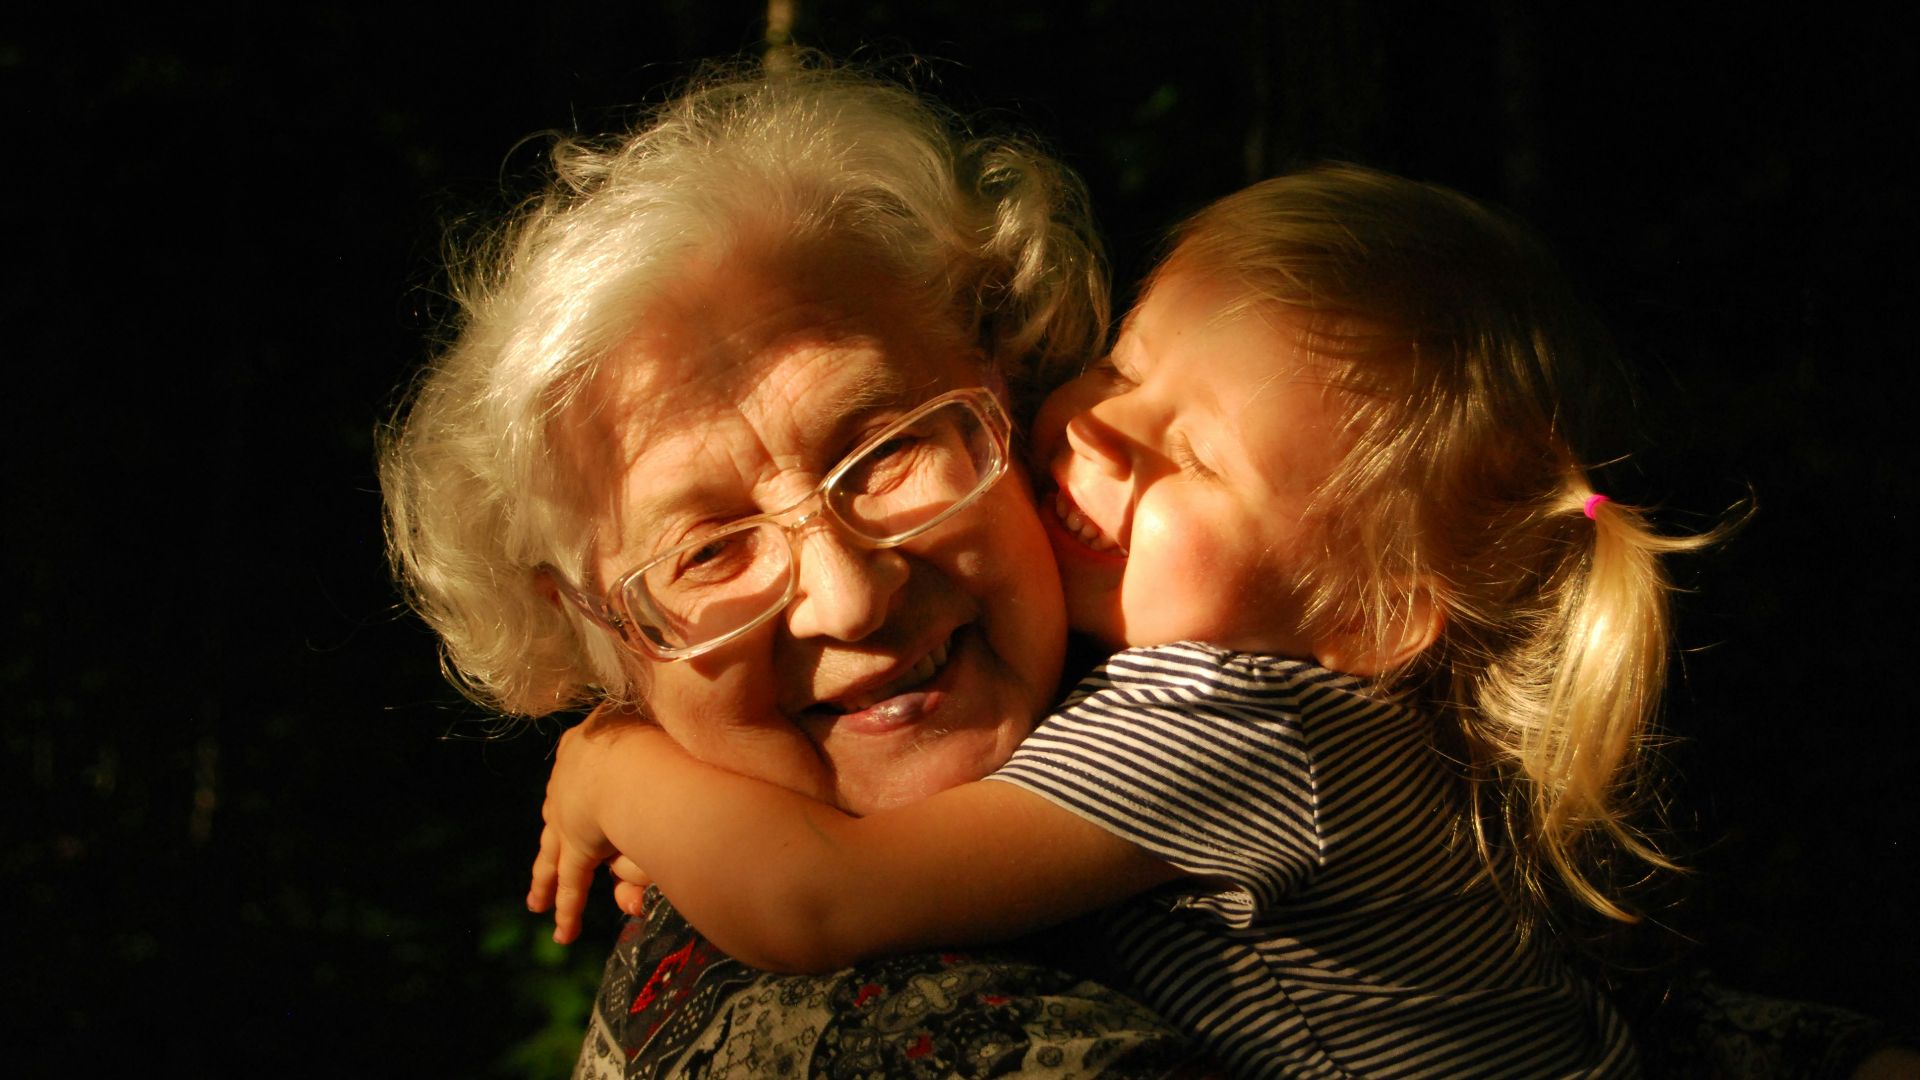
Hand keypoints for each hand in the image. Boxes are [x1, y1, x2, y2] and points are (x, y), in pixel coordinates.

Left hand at [526, 704, 646, 943]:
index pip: (582, 769)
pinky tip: (562, 932)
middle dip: (554, 839)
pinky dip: (568, 910)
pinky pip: (573, 884)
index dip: (584, 785)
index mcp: (589, 739)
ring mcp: (570, 813)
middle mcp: (571, 776)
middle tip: (547, 862)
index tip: (584, 797)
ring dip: (546, 878)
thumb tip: (660, 762)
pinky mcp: (578, 846)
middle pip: (559, 814)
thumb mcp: (656, 727)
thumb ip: (661, 747)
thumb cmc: (661, 729)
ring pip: (555, 852)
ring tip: (538, 902)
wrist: (638, 755)